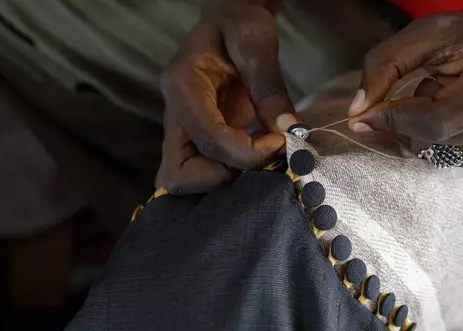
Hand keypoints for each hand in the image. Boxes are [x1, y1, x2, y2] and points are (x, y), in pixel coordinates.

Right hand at [158, 5, 293, 193]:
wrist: (229, 18)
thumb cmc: (240, 22)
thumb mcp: (257, 42)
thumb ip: (269, 87)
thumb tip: (288, 132)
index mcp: (182, 85)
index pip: (209, 139)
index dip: (247, 153)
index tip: (280, 143)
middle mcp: (174, 112)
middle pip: (178, 173)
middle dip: (225, 176)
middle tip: (263, 158)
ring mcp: (182, 128)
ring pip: (182, 179)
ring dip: (223, 180)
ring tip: (260, 160)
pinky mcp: (196, 137)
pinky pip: (198, 172)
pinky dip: (224, 177)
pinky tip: (255, 159)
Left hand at [348, 7, 462, 166]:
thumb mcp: (427, 33)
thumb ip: (385, 65)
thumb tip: (357, 113)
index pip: (436, 121)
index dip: (393, 120)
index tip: (363, 114)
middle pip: (432, 142)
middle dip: (403, 123)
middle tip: (410, 92)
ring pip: (433, 154)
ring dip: (418, 129)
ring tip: (441, 95)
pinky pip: (444, 159)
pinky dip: (431, 140)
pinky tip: (448, 112)